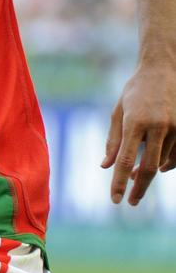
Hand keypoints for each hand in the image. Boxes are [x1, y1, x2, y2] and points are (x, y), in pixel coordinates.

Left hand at [101, 64, 175, 204]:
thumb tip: (106, 166)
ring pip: (163, 163)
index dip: (120, 182)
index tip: (115, 199)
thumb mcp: (118, 112)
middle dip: (139, 188)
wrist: (162, 69)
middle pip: (150, 168)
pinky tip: (157, 168)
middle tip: (131, 202)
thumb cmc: (135, 91)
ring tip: (136, 175)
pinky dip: (166, 166)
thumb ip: (113, 140)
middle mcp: (158, 126)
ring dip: (149, 174)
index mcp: (136, 121)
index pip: (126, 160)